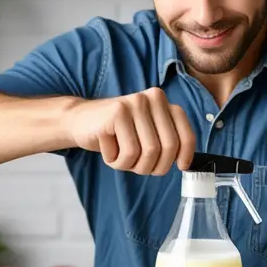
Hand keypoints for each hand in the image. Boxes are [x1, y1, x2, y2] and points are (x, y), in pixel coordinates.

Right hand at [64, 87, 195, 174]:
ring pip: (148, 152)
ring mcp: (133, 104)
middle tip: (140, 168)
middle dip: (155, 166)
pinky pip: (128, 153)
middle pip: (167, 147)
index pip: (185, 133)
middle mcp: (151, 98)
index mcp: (162, 102)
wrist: (80, 121)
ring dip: (133, 165)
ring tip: (121, 158)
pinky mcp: (116, 114)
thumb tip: (186, 163)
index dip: (186, 154)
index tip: (180, 167)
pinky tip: (109, 151)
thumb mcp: (145, 131)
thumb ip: (164, 139)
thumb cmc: (116, 132)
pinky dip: (117, 162)